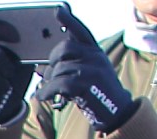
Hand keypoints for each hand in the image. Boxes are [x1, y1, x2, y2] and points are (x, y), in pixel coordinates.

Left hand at [33, 9, 139, 134]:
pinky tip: (44, 96)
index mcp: (95, 51)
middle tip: (49, 74)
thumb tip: (41, 67)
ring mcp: (93, 69)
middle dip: (52, 61)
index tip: (58, 10)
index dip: (69, 20)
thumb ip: (69, 66)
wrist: (116, 111)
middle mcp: (96, 56)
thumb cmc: (96, 93)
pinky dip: (47, 91)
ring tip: (49, 90)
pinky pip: (58, 83)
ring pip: (59, 68)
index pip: (81, 31)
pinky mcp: (88, 84)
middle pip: (64, 49)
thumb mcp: (86, 74)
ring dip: (49, 81)